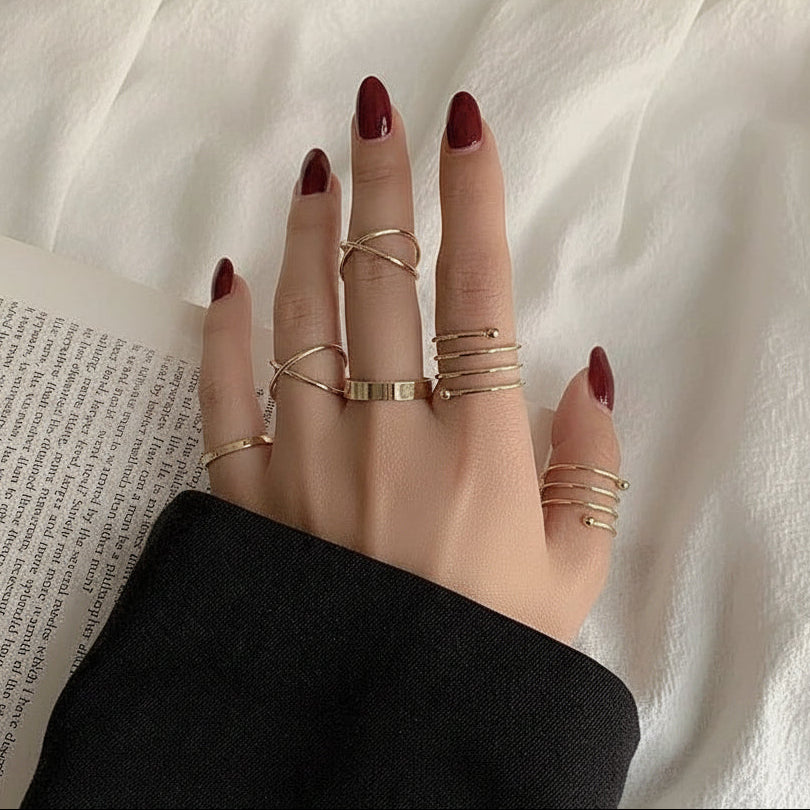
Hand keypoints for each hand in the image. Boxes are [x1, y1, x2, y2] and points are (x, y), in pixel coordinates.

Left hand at [198, 77, 621, 643]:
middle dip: (383, 183)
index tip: (465, 127)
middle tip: (376, 115)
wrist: (382, 736)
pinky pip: (222, 398)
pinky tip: (229, 277)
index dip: (474, 198)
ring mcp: (307, 463)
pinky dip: (222, 333)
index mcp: (479, 450)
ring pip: (302, 318)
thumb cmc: (482, 651)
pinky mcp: (248, 498)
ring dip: (311, 234)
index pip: (480, 292)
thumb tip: (591, 376)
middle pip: (384, 279)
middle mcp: (388, 435)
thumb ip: (591, 469)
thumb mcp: (574, 575)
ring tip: (318, 171)